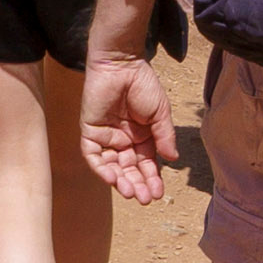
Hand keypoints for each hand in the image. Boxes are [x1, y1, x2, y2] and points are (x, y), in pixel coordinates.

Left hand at [76, 54, 179, 202]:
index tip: (159, 194)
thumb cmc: (143, 84)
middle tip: (145, 199)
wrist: (122, 63)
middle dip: (137, 184)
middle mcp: (123, 140)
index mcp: (142, 136)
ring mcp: (106, 137)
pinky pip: (93, 155)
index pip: (146, 164)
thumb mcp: (160, 113)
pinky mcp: (90, 131)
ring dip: (120, 181)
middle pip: (129, 169)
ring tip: (130, 192)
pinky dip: (101, 168)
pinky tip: (112, 178)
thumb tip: (172, 160)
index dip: (152, 179)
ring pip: (112, 166)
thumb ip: (164, 136)